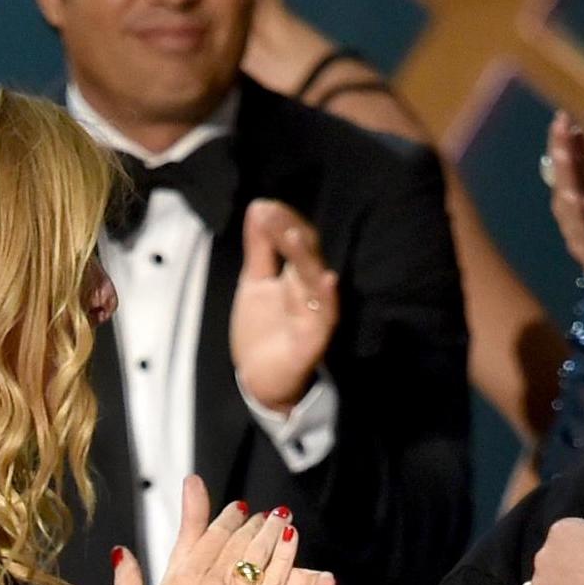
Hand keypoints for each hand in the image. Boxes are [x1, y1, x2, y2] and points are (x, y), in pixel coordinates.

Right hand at [110, 479, 296, 584]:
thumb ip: (127, 579)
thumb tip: (120, 551)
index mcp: (184, 576)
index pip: (212, 535)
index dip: (229, 517)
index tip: (239, 508)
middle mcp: (212, 582)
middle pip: (239, 540)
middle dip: (253, 522)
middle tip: (264, 514)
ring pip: (259, 553)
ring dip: (272, 531)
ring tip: (281, 518)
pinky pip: (276, 579)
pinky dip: (285, 555)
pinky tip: (292, 540)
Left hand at [230, 199, 339, 413]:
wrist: (260, 378)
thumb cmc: (263, 329)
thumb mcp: (255, 282)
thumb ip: (259, 247)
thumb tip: (260, 205)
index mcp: (298, 273)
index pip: (299, 239)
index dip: (284, 222)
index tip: (264, 206)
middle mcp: (311, 289)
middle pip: (308, 254)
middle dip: (292, 233)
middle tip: (273, 213)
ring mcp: (315, 313)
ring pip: (316, 281)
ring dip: (307, 259)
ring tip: (295, 236)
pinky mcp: (316, 339)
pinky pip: (326, 317)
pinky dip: (328, 299)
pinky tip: (329, 280)